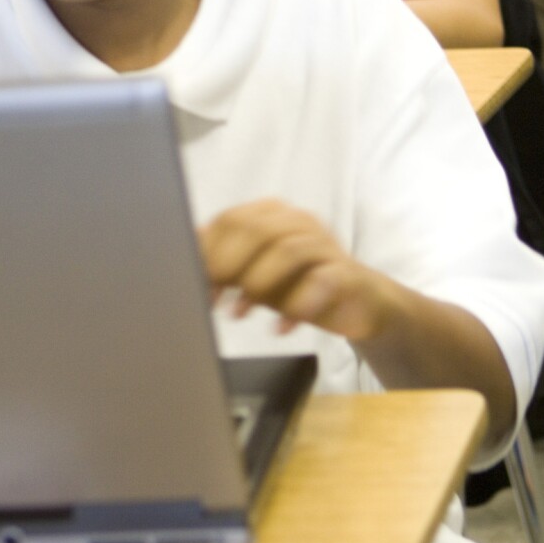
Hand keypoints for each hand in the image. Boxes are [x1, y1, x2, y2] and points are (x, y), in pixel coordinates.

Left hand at [198, 199, 385, 339]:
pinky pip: (322, 281)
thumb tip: (186, 248)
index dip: (210, 252)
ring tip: (241, 313)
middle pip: (259, 229)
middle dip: (230, 265)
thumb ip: (224, 262)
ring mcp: (325, 245)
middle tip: (215, 299)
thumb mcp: (255, 274)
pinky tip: (281, 327)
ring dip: (259, 283)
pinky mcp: (346, 273)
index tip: (198, 285)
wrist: (357, 302)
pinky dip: (298, 306)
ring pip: (289, 249)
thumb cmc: (299, 284)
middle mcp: (299, 222)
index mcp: (274, 215)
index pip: (234, 219)